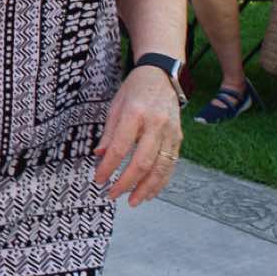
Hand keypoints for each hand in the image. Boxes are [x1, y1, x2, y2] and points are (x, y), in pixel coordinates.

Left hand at [92, 66, 181, 205]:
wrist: (161, 74)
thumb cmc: (134, 89)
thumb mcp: (115, 105)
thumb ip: (109, 132)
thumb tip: (99, 155)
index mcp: (136, 113)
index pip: (120, 147)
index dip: (108, 167)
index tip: (98, 179)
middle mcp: (156, 124)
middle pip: (142, 161)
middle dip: (126, 183)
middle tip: (112, 195)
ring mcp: (170, 132)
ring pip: (160, 167)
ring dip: (146, 188)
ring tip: (133, 201)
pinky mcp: (178, 137)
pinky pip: (171, 164)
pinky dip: (161, 181)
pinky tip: (150, 192)